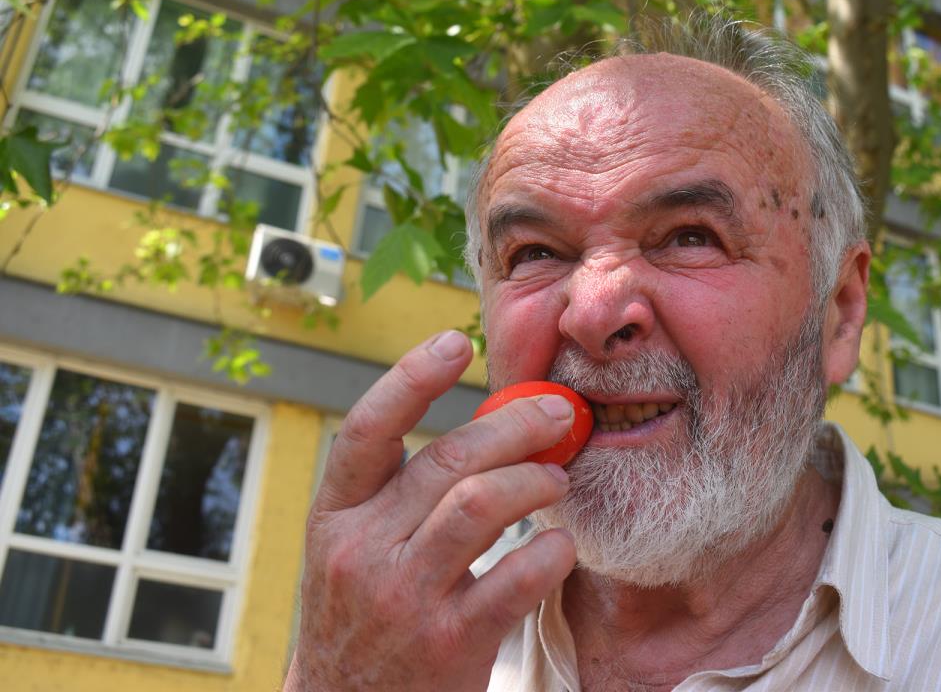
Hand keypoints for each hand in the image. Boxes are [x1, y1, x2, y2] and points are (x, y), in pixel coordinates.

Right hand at [284, 331, 577, 690]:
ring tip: (558, 481)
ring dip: (533, 481)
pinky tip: (561, 548)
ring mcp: (404, 598)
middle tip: (558, 413)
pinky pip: (517, 578)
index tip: (453, 341)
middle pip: (446, 459)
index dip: (410, 378)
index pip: (366, 431)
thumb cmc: (362, 622)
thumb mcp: (354, 554)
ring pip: (478, 504)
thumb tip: (487, 431)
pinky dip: (551, 554)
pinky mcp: (450, 644)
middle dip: (514, 425)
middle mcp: (361, 552)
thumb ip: (400, 498)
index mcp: (334, 519)